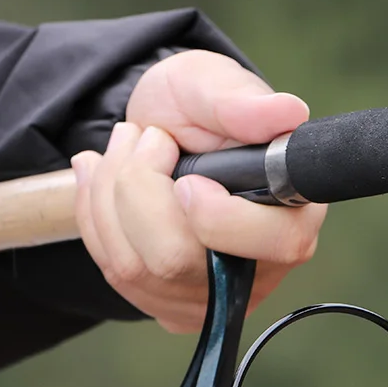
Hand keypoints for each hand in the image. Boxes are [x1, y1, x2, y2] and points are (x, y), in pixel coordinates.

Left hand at [71, 50, 324, 330]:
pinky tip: (101, 177)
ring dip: (108, 194)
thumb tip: (287, 113)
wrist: (155, 128)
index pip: (276, 243)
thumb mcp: (211, 83)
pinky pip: (114, 271)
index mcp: (292, 211)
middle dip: (136, 187)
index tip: (185, 177)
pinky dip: (95, 215)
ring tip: (123, 145)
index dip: (217, 215)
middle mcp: (260, 265)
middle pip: (177, 261)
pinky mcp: (168, 303)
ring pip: (134, 268)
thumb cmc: (194, 107)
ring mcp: (211, 293)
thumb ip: (241, 101)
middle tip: (142, 136)